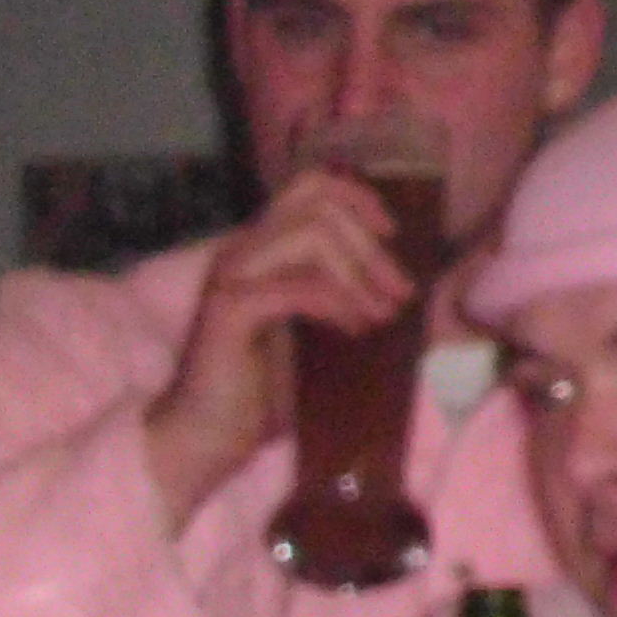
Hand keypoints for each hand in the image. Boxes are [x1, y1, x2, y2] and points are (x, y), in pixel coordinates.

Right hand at [139, 169, 419, 532]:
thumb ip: (346, 290)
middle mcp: (242, 250)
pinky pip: (297, 285)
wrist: (210, 432)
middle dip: (371, 246)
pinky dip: (337, 302)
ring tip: (381, 314)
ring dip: (359, 273)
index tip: (393, 232)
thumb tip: (406, 280)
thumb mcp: (317, 324)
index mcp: (262, 246)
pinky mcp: (229, 311)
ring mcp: (231, 277)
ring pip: (309, 236)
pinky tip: (355, 329)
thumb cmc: (267, 382)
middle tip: (401, 293)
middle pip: (317, 206)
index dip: (357, 196)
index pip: (309, 185)